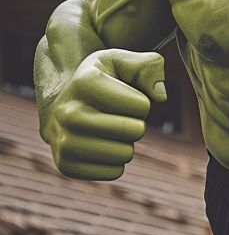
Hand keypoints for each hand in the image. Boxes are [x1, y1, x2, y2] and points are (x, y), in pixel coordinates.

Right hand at [41, 49, 166, 179]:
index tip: (122, 97)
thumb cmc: (103, 80)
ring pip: (125, 154)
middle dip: (136, 124)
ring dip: (125, 143)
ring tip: (108, 130)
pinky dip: (115, 162)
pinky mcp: (66, 166)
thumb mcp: (122, 62)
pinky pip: (115, 172)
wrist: (62, 101)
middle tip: (117, 116)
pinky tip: (99, 145)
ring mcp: (63, 141)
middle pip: (135, 131)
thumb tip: (160, 95)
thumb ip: (149, 66)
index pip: (143, 106)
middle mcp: (68, 113)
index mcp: (84, 83)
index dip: (141, 103)